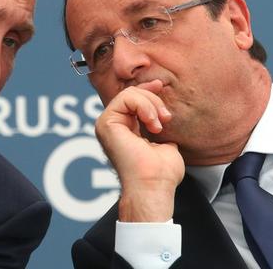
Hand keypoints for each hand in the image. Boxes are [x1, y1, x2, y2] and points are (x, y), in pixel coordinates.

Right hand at [95, 80, 183, 221]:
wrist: (153, 186)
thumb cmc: (161, 174)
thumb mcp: (165, 144)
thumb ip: (159, 130)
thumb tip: (163, 118)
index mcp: (123, 131)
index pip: (131, 100)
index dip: (146, 89)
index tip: (161, 85)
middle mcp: (112, 127)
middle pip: (131, 94)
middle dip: (154, 100)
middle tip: (166, 119)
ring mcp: (106, 125)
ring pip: (129, 93)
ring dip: (151, 104)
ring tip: (159, 124)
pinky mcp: (106, 123)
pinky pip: (126, 98)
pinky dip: (144, 106)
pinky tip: (152, 123)